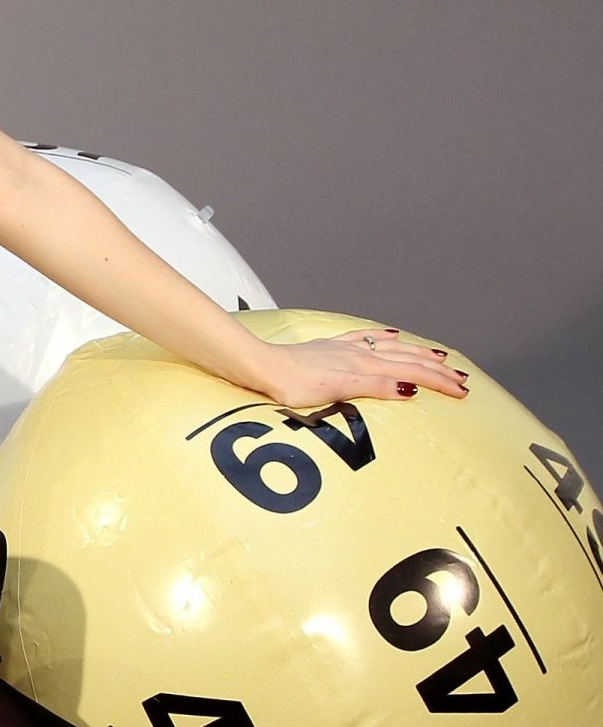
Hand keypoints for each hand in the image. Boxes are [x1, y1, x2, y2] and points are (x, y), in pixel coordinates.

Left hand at [255, 327, 470, 408]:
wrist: (261, 366)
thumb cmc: (294, 384)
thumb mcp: (338, 391)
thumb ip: (375, 389)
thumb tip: (412, 390)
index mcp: (364, 367)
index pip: (411, 374)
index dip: (439, 382)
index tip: (463, 392)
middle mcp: (359, 354)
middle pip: (407, 360)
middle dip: (437, 370)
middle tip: (463, 379)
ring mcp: (344, 349)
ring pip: (390, 348)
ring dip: (417, 353)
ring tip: (439, 356)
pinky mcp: (329, 347)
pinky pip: (363, 337)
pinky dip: (382, 337)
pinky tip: (390, 334)